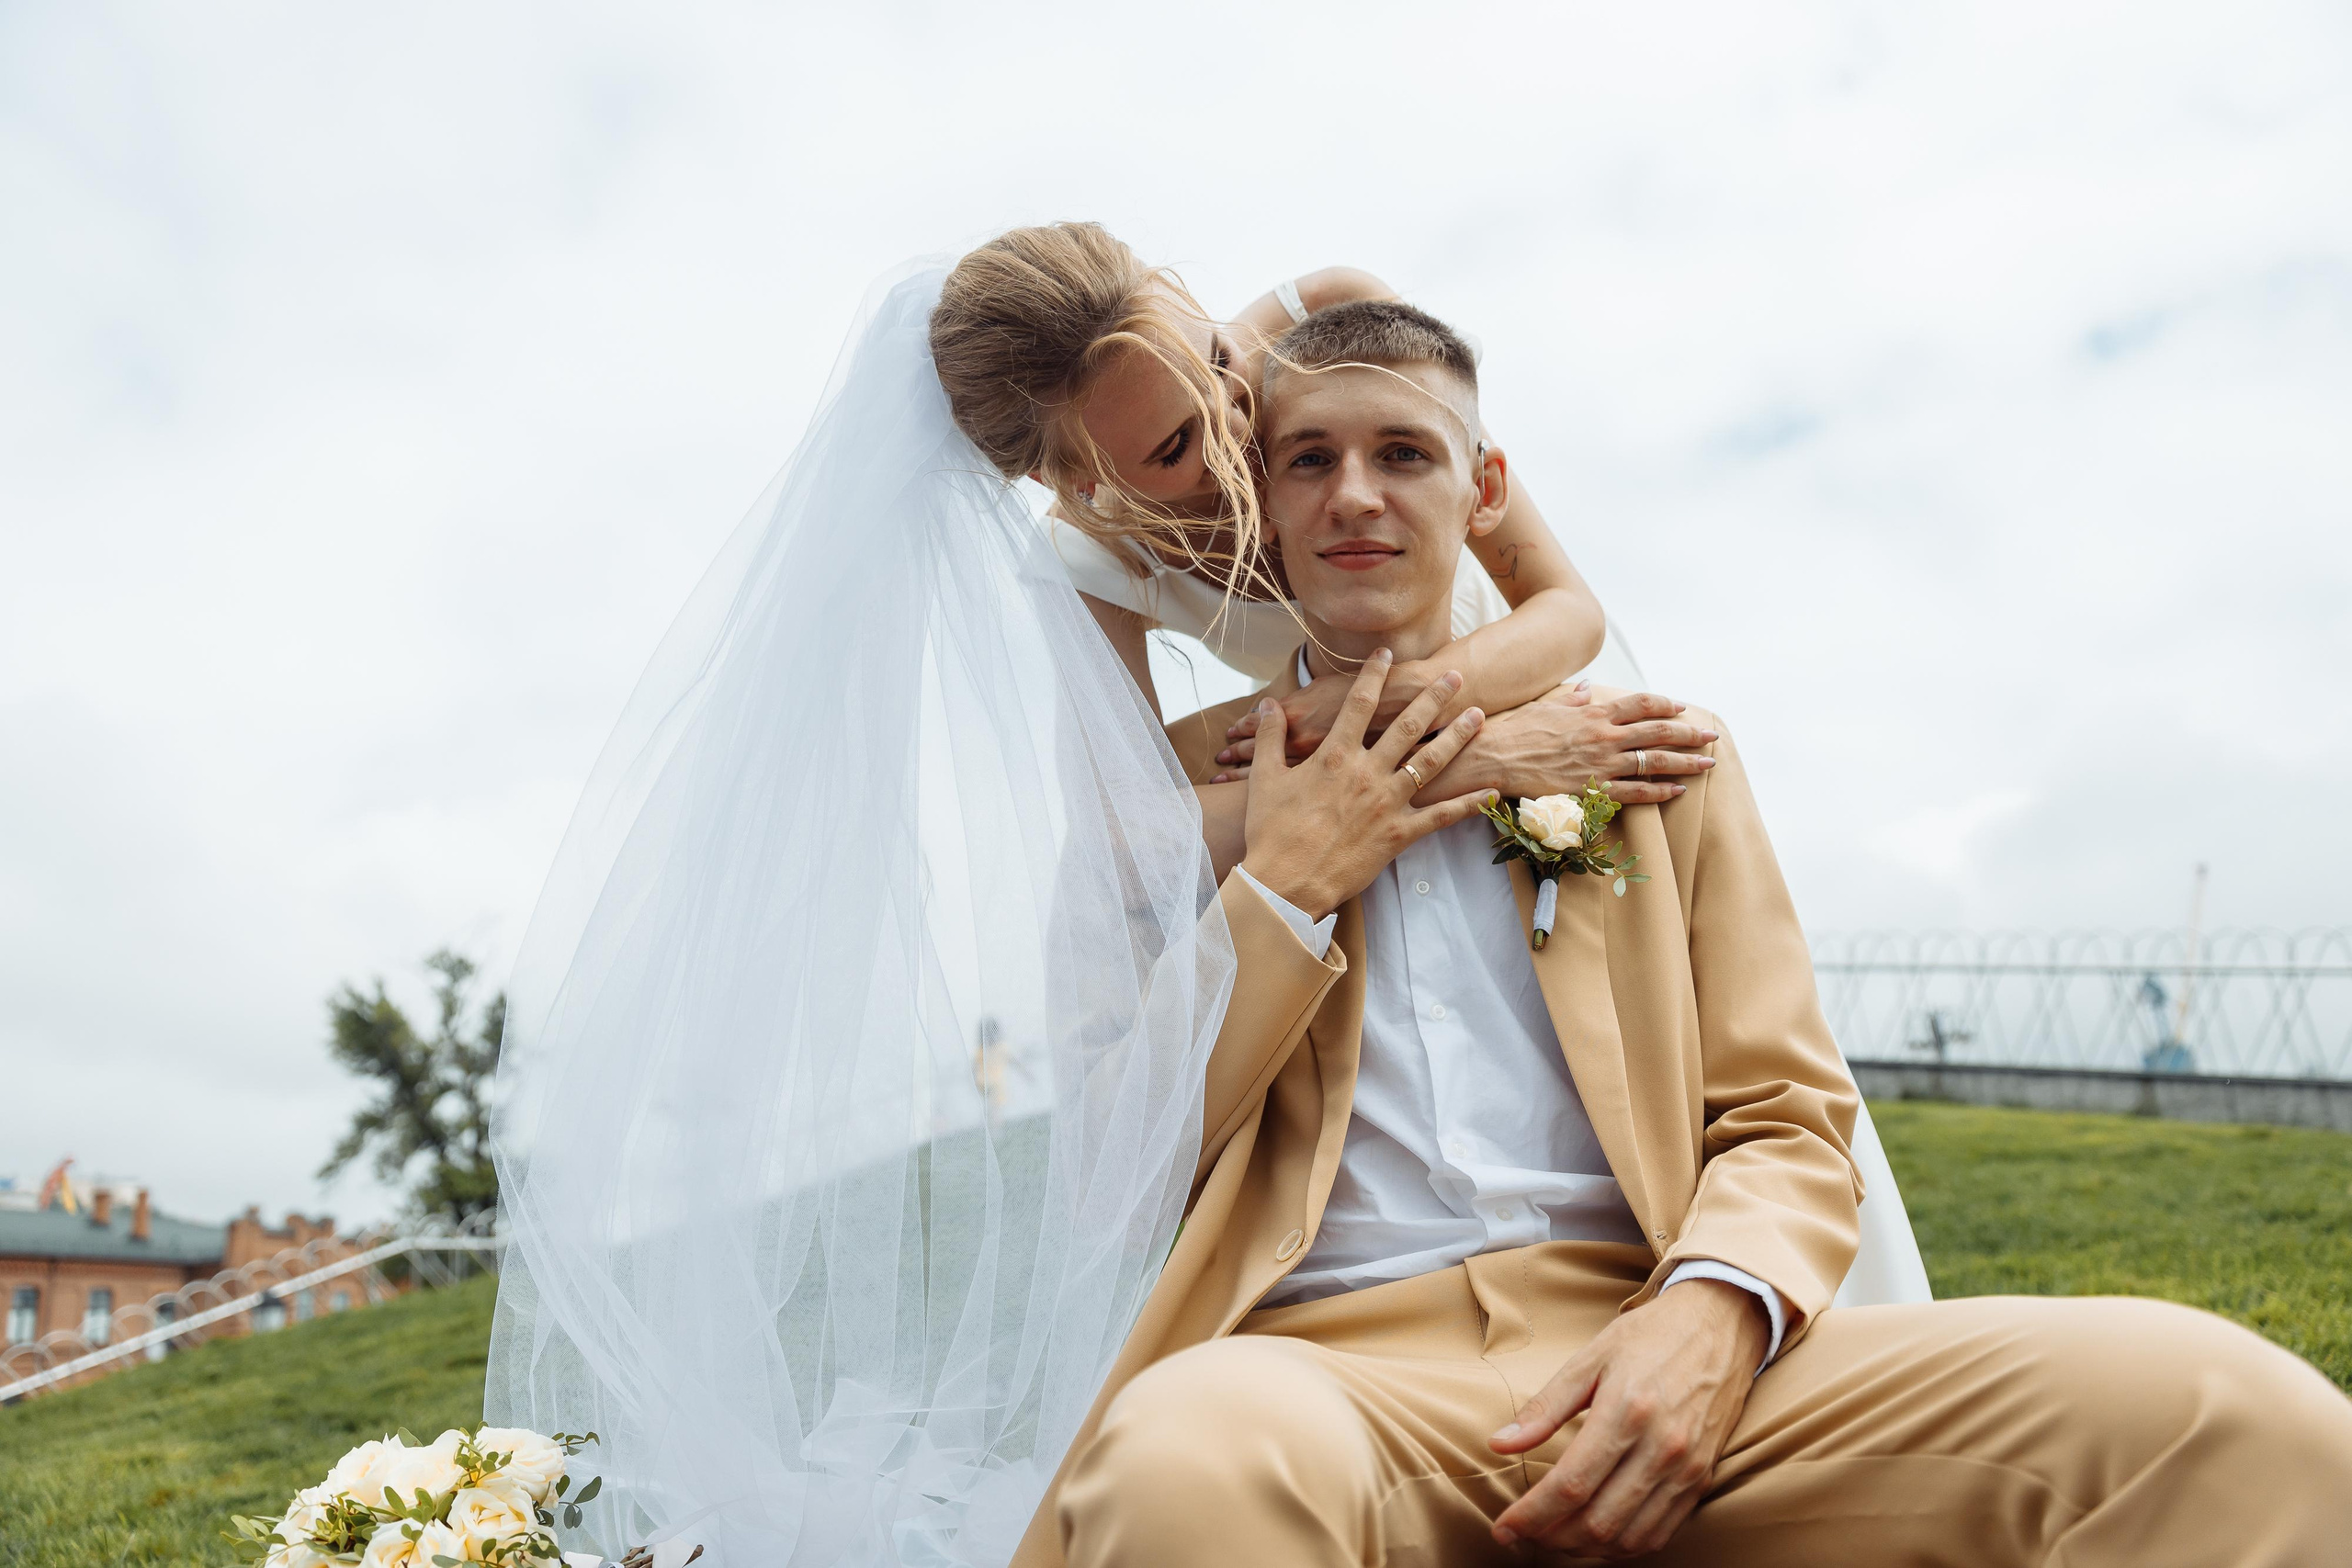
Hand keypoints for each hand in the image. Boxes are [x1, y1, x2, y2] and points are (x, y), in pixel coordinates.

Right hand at [1236, 649, 1494, 918]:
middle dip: (1433, 698)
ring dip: (1457, 737)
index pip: (1359, 703)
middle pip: (1407, 726)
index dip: (1374, 676)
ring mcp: (1387, 803)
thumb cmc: (1270, 832)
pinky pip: (1441, 816)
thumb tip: (1268, 705)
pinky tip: (1492, 791)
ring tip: (1478, 717)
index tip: (1387, 655)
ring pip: (1431, 762)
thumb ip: (1269, 738)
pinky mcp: (1399, 834)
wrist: (1285, 882)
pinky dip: (1469, 804)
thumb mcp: (1264, 779)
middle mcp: (1367, 772)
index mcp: (1334, 755)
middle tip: (1454, 678)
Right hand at [1429, 683, 1715, 806]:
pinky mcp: (1592, 788)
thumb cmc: (1516, 730)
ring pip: (1653, 761)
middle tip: (1710, 737)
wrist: (1494, 757)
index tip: (1682, 709)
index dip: (1665, 706)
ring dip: (1685, 762)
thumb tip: (1589, 687)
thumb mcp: (1547, 705)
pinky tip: (1677, 791)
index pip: (1640, 704)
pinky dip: (1659, 791)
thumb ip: (1574, 699)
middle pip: (1657, 732)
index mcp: (1593, 712)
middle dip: (1688, 734)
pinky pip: (1635, 792)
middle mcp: (1603, 735)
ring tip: (1707, 765)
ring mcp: (1600, 762)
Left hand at [1486, 1281, 1766, 1557]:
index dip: (1532, 1516)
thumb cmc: (1650, 1336)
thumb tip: (1500, 1444)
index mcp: (1626, 1411)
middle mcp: (1662, 1447)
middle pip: (1598, 1521)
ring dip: (1584, 1548)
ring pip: (1629, 1537)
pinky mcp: (1702, 1478)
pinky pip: (1660, 1533)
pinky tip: (1596, 1534)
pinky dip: (1623, 1545)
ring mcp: (1686, 1468)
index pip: (1571, 1485)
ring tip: (1553, 1536)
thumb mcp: (1590, 1358)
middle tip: (1523, 1533)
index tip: (1504, 1527)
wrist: (1720, 1323)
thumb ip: (1545, 1407)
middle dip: (1551, 1537)